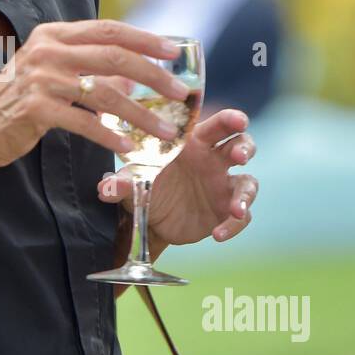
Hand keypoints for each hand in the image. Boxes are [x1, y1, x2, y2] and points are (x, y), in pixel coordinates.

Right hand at [0, 19, 189, 170]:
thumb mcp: (50, 70)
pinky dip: (110, 136)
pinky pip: (86, 123)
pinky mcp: (36, 109)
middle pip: (114, 58)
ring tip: (165, 131)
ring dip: (141, 114)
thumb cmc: (19, 101)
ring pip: (106, 93)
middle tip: (180, 92)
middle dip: (154, 76)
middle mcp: (47, 51)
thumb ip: (85, 63)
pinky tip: (128, 147)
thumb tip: (136, 71)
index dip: (145, 39)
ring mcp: (41, 79)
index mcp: (53, 35)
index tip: (173, 52)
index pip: (109, 30)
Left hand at [96, 108, 258, 246]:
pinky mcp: (225, 210)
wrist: (149, 220)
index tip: (238, 121)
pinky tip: (218, 235)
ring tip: (236, 208)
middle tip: (240, 155)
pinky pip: (240, 217)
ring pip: (248, 183)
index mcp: (193, 143)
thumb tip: (105, 188)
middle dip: (245, 146)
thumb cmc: (144, 187)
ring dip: (246, 195)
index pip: (216, 125)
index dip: (230, 119)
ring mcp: (223, 185)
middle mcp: (213, 160)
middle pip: (241, 144)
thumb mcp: (131, 184)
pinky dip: (234, 225)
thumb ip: (121, 184)